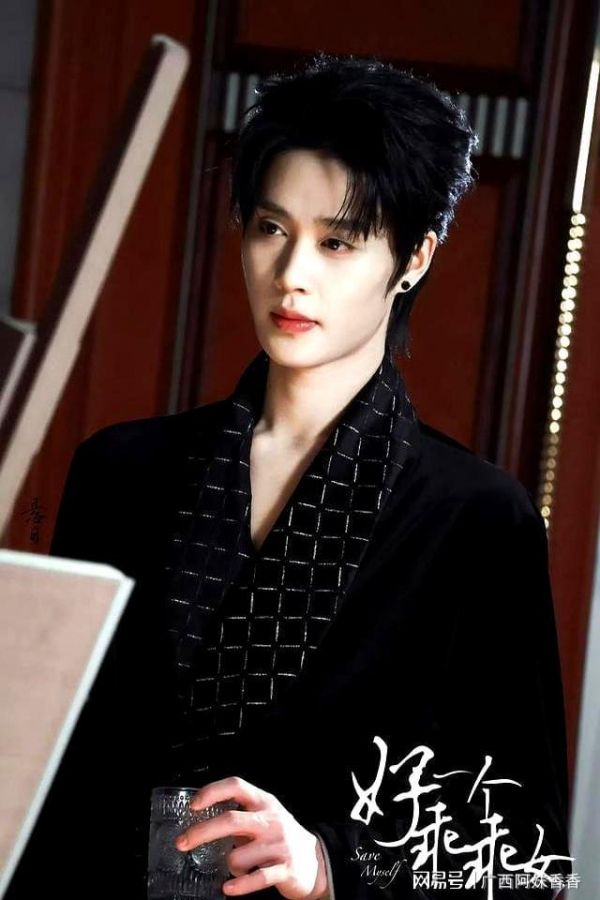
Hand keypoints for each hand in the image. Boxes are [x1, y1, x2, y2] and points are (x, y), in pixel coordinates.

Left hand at [175, 775, 329, 897]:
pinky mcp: (285, 869)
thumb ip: (240, 816)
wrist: (316, 861)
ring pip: (237, 856)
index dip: (212, 792)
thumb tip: (203, 821)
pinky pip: (255, 879)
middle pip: (231, 820)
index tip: (194, 805)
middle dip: (201, 832)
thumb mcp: (265, 817)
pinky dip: (238, 886)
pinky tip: (229, 888)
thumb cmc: (280, 837)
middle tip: (182, 842)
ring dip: (229, 865)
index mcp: (264, 802)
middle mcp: (271, 820)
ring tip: (236, 868)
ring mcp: (279, 844)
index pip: (236, 786)